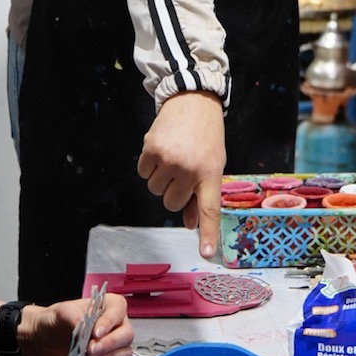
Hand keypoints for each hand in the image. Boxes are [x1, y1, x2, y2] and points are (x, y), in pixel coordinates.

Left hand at [20, 293, 132, 355]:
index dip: (110, 322)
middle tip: (91, 350)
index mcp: (108, 306)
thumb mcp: (61, 312)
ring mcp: (113, 345)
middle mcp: (115, 324)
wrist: (44, 340)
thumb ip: (74, 316)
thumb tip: (84, 326)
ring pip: (125, 353)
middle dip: (110, 344)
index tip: (95, 333)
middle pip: (127, 334)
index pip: (118, 310)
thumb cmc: (55, 320)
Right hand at [137, 91, 225, 257]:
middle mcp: (190, 169)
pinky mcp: (151, 150)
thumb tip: (190, 224)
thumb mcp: (213, 163)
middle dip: (175, 192)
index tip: (207, 254)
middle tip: (182, 171)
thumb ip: (202, 194)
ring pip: (155, 190)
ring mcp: (169, 160)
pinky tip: (161, 151)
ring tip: (173, 157)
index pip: (209, 210)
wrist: (193, 101)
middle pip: (172, 204)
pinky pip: (143, 174)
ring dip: (161, 178)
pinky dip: (149, 166)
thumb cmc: (206, 135)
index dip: (207, 234)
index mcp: (210, 174)